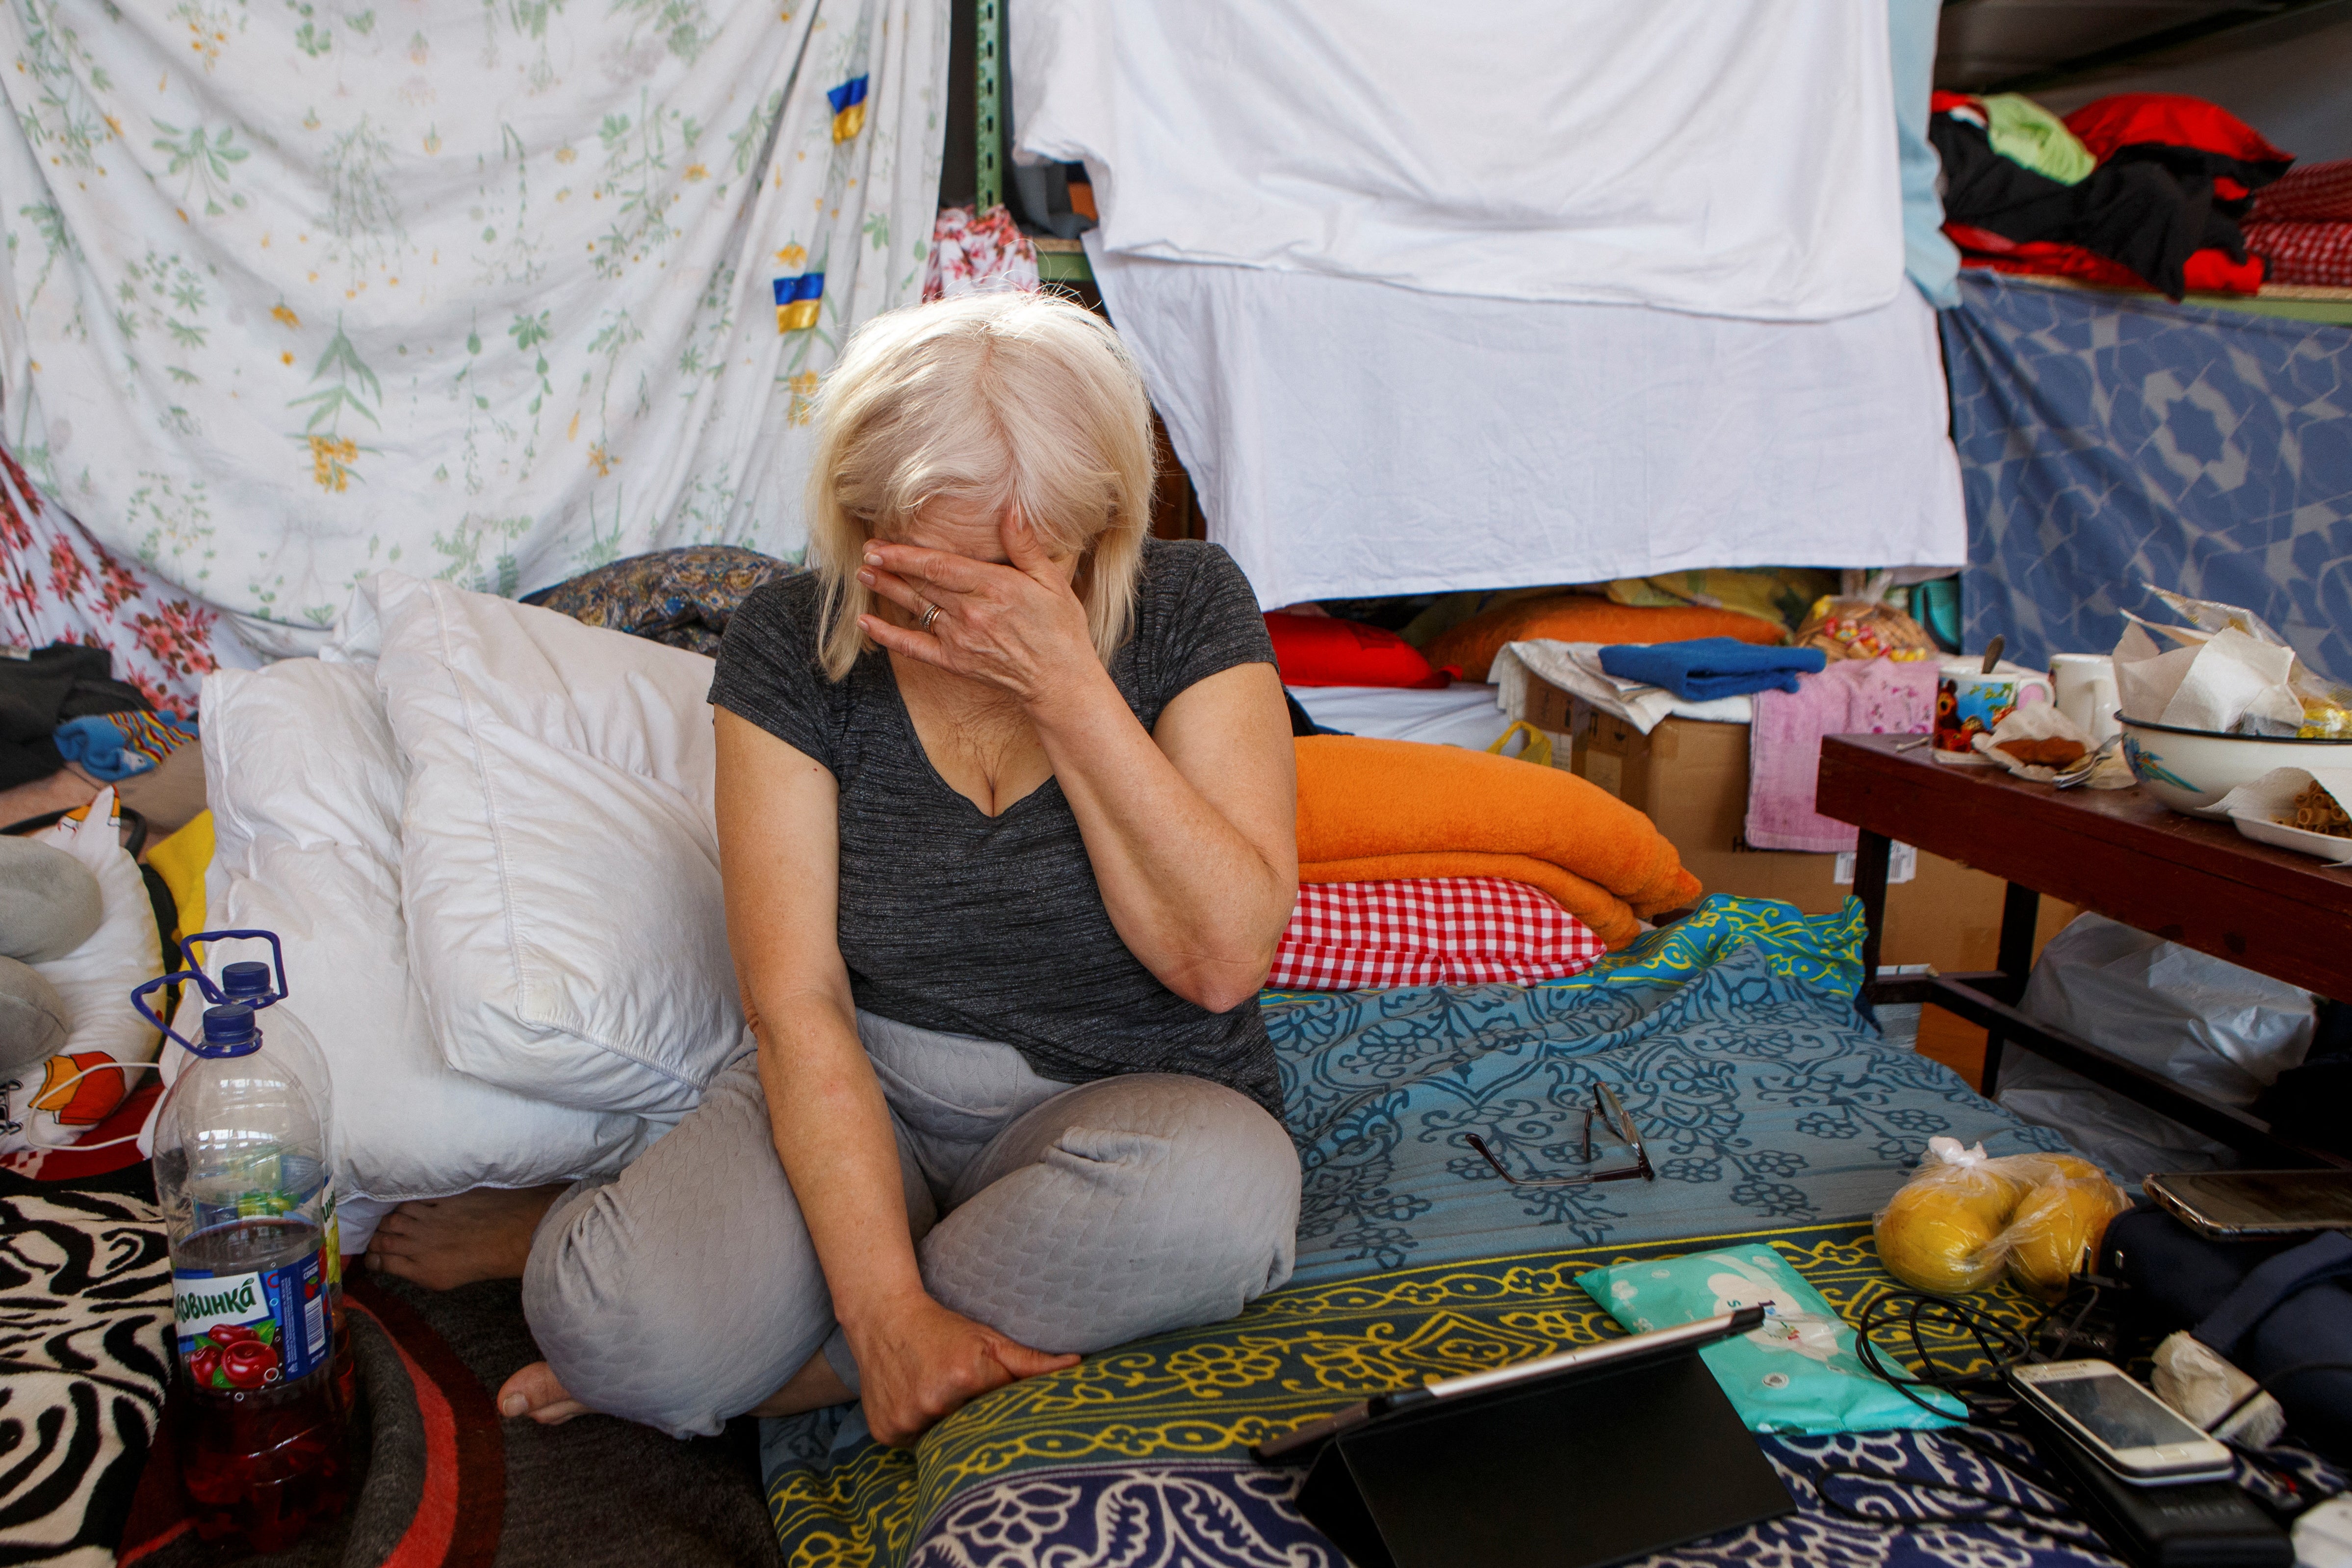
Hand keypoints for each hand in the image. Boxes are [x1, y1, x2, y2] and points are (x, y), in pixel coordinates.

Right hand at [843, 1292, 1078, 1446]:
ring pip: (941, 1442)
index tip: (1001, 1406)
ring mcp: (906, 1419)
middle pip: (971, 1431)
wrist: (884, 1318)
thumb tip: (1077, 1365)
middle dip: (975, 1422)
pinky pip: (913, 1444)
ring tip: (940, 1401)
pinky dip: (919, 1431)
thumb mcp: (989, 1340)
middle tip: (968, 1403)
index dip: (1003, 1410)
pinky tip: (917, 1406)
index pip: (1002, 1414)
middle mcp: (933, 1402)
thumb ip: (1032, 1360)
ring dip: (946, 1428)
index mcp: (966, 1377)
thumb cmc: (943, 1329)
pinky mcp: (886, 1431)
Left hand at [856, 509, 1097, 705]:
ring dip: (886, 590)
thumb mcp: (1052, 581)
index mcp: (994, 587)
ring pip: (915, 608)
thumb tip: (1011, 510)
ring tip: (863, 575)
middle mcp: (971, 612)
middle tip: (866, 552)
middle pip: (921, 584)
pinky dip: (887, 635)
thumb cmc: (1061, 629)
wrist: (1060, 681)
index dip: (906, 554)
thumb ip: (1026, 547)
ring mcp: (960, 639)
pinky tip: (865, 623)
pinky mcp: (954, 662)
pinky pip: (913, 647)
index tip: (882, 544)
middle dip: (890, 567)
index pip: (939, 564)